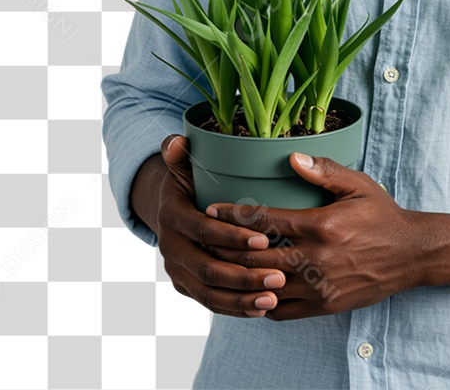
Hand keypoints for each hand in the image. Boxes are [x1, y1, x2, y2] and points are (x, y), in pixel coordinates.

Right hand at [152, 134, 285, 317]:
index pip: (202, 230)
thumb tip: (179, 140)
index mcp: (172, 217)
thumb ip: (181, 153)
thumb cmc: (189, 182)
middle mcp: (171, 248)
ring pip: (209, 292)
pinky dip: (234, 309)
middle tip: (278, 276)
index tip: (263, 240)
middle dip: (242, 274)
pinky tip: (260, 310)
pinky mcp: (187, 287)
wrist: (171, 211)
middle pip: (207, 268)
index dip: (231, 236)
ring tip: (273, 298)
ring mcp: (178, 271)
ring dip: (241, 298)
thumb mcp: (184, 165)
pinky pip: (210, 304)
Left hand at [203, 153, 420, 320]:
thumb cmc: (381, 215)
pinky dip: (257, 301)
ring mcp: (317, 287)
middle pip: (255, 258)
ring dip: (237, 277)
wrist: (409, 255)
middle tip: (202, 238)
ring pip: (263, 287)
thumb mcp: (358, 185)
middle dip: (224, 248)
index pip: (264, 221)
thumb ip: (324, 171)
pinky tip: (247, 289)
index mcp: (320, 226)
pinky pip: (278, 310)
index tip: (210, 209)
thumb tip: (292, 158)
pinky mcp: (322, 306)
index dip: (232, 216)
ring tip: (215, 266)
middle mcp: (315, 260)